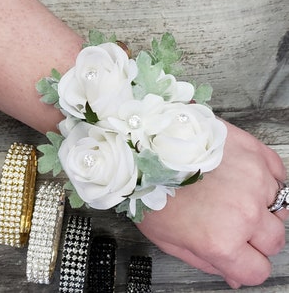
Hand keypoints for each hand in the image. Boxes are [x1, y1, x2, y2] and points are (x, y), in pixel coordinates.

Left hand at [136, 121, 287, 287]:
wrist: (147, 148)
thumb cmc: (151, 189)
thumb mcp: (168, 239)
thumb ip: (206, 261)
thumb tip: (234, 275)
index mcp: (221, 240)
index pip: (257, 270)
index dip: (246, 265)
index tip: (239, 255)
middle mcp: (244, 212)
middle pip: (274, 240)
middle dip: (256, 239)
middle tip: (234, 223)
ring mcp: (253, 179)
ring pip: (279, 206)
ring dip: (260, 206)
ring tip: (232, 194)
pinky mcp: (252, 151)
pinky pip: (278, 174)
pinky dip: (266, 179)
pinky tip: (243, 177)